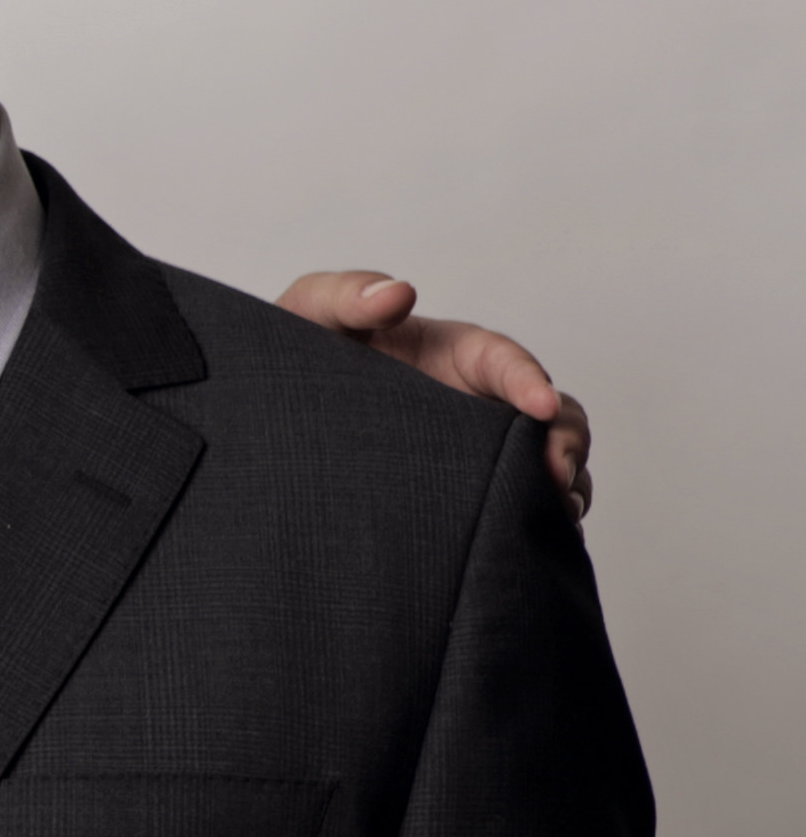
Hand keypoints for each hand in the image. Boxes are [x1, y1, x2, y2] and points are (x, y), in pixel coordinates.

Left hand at [278, 271, 592, 515]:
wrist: (271, 423)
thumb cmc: (301, 355)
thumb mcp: (311, 312)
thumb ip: (346, 295)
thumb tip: (396, 292)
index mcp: (455, 355)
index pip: (505, 361)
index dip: (528, 381)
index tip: (540, 406)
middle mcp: (479, 403)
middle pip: (551, 418)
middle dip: (566, 444)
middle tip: (556, 478)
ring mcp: (475, 452)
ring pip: (545, 468)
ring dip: (563, 490)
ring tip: (555, 515)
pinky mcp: (461, 495)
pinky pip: (513, 509)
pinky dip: (532, 523)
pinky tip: (521, 544)